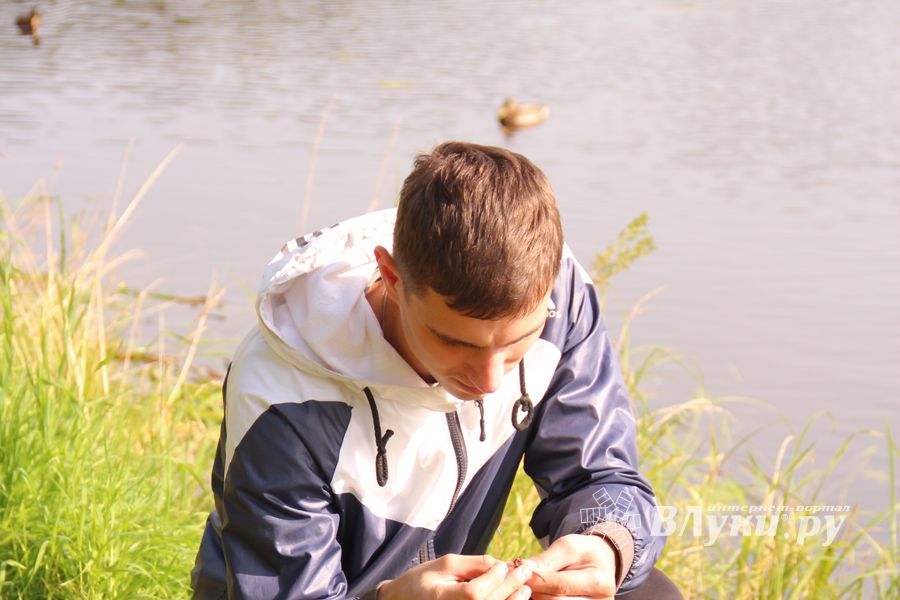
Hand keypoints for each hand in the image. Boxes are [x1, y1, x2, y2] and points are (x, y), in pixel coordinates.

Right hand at [378, 553, 533, 599]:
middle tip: (526, 571)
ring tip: (524, 588)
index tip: (506, 564)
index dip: (494, 578)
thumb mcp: (446, 564)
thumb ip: (474, 564)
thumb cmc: (422, 580)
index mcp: (442, 599)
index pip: (475, 593)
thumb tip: (502, 565)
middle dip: (511, 586)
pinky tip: (513, 598)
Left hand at [522, 534, 616, 598]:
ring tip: (529, 586)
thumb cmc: (583, 552)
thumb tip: (525, 569)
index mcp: (599, 582)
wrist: (601, 563)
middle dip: (536, 590)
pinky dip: (545, 599)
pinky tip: (538, 592)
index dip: (537, 580)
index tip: (521, 572)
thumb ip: (547, 559)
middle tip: (521, 581)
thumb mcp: (568, 546)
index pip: (561, 586)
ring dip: (539, 597)